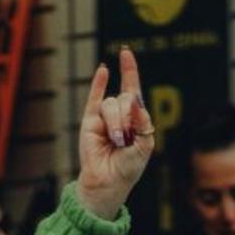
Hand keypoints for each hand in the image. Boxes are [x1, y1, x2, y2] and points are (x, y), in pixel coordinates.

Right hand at [74, 49, 154, 221]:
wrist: (108, 182)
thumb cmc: (128, 167)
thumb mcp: (144, 145)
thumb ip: (142, 120)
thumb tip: (134, 97)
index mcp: (135, 118)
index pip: (133, 90)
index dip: (130, 71)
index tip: (126, 53)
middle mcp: (119, 114)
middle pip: (125, 99)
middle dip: (127, 118)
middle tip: (125, 139)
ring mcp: (104, 117)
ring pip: (111, 104)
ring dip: (116, 123)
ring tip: (116, 141)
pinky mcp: (90, 121)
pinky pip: (94, 98)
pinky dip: (98, 83)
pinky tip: (103, 70)